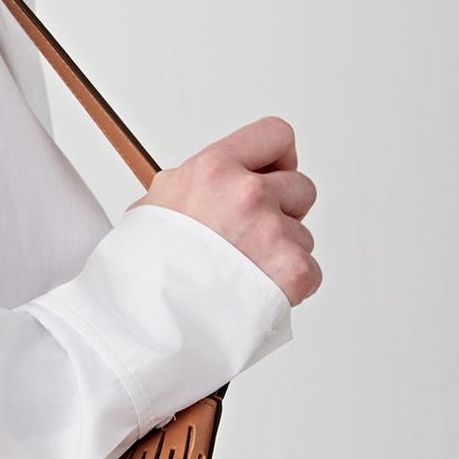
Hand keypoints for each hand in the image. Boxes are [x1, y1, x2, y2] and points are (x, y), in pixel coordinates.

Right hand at [125, 115, 320, 307]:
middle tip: (250, 238)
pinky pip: (311, 271)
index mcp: (214, 168)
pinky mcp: (294, 271)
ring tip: (242, 273)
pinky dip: (290, 286)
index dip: (277, 160)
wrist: (152, 322)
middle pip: (301, 188)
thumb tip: (203, 187)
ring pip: (303, 235)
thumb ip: (192, 185)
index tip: (268, 179)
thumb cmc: (148, 270)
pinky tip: (256, 291)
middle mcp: (247, 194)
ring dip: (282, 253)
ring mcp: (273, 232)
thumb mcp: (155, 205)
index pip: (276, 136)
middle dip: (283, 212)